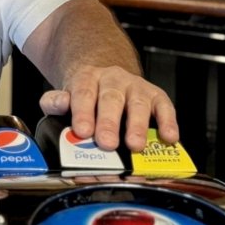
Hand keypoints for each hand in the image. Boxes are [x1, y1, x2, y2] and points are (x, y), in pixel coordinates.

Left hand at [38, 65, 177, 151]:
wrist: (105, 78)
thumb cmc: (85, 95)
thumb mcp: (64, 96)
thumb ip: (55, 102)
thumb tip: (60, 104)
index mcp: (86, 79)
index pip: (83, 94)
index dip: (83, 113)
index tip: (82, 131)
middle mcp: (112, 79)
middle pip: (110, 99)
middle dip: (109, 122)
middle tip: (107, 143)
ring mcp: (136, 86)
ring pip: (138, 103)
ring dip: (137, 125)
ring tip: (135, 146)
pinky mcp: (157, 95)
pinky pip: (165, 107)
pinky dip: (168, 122)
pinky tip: (169, 138)